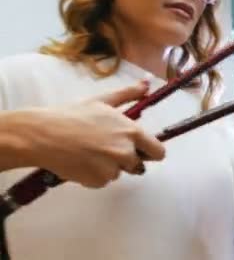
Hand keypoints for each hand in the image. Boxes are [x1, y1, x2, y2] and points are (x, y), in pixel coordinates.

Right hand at [16, 81, 164, 187]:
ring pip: (118, 172)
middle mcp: (126, 152)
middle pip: (137, 164)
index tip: (142, 151)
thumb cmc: (72, 115)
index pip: (158, 151)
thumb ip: (128, 95)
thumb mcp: (102, 101)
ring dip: (107, 166)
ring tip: (87, 152)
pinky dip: (93, 175)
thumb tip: (147, 84)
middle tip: (104, 149)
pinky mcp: (97, 181)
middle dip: (126, 160)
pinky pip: (102, 181)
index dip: (150, 152)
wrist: (42, 134)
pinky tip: (80, 162)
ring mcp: (112, 169)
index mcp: (131, 132)